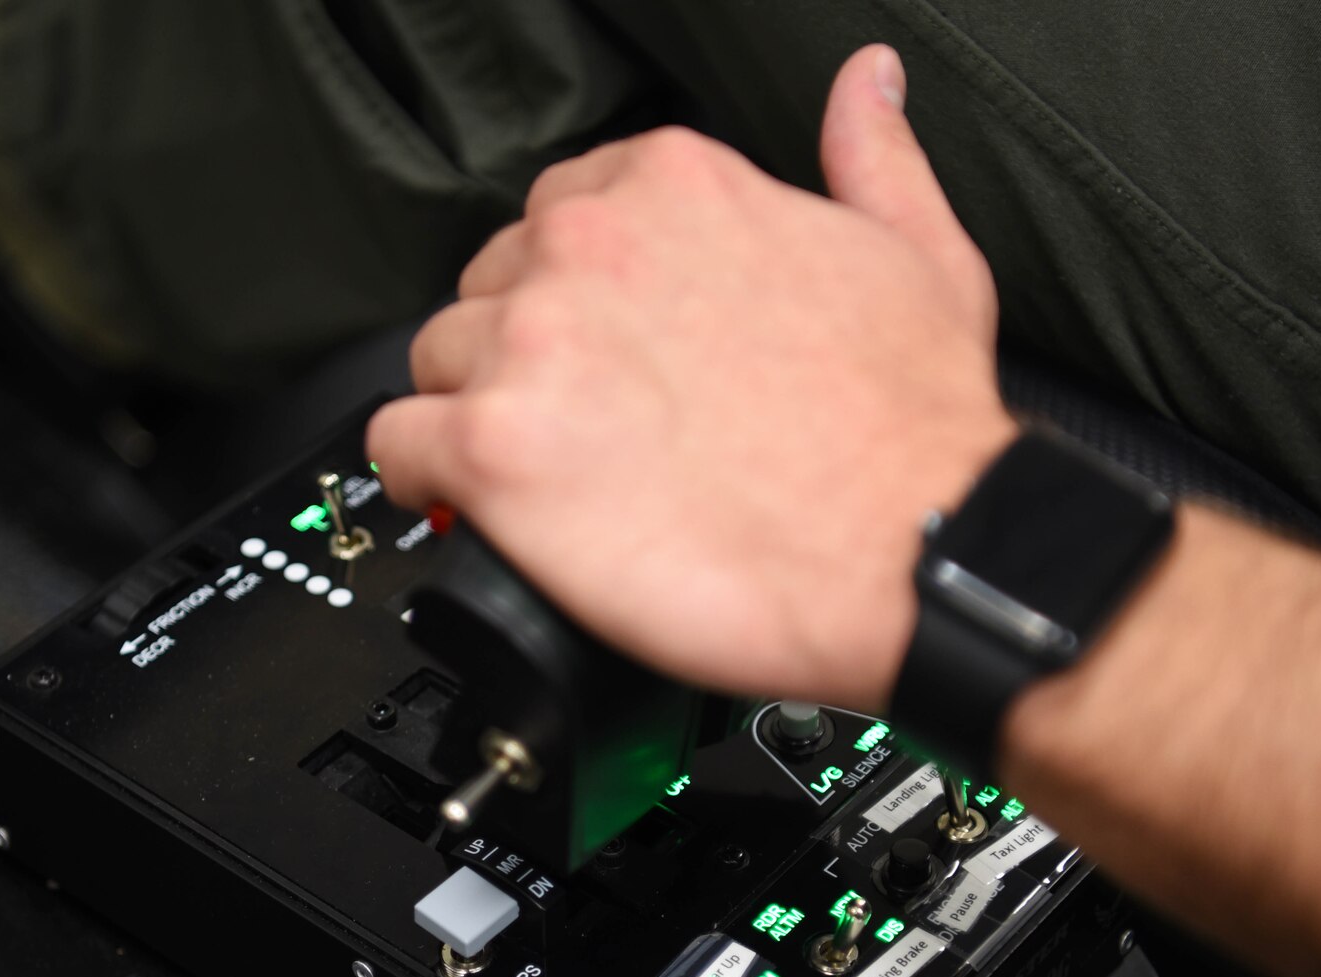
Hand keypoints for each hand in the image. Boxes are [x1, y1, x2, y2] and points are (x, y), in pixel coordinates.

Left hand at [368, 45, 1015, 712]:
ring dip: (478, 415)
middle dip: (525, 354)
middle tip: (586, 426)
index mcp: (674, 186)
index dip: (577, 295)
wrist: (918, 547)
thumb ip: (872, 156)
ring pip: (439, 362)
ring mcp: (534, 345)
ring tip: (547, 476)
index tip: (604, 347)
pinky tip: (475, 503)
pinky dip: (422, 479)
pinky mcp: (496, 448)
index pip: (560, 216)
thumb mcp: (922, 253)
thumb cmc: (917, 427)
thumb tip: (868, 84)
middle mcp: (589, 247)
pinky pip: (398, 447)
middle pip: (492, 289)